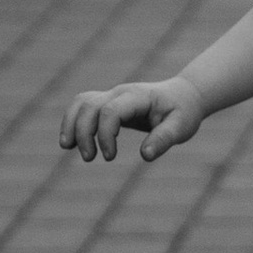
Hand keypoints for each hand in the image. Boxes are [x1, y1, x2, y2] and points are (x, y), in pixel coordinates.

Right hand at [61, 78, 203, 162]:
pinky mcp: (108, 103)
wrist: (183, 96)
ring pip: (81, 103)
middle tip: (89, 159)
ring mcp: (112, 96)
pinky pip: (83, 107)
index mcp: (137, 97)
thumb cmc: (183, 112)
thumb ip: (164, 139)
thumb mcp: (181, 127)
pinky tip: (71, 142)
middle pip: (90, 106)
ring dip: (71, 124)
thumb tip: (145, 155)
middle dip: (83, 132)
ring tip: (68, 147)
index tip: (110, 157)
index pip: (110, 111)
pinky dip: (73, 121)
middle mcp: (120, 93)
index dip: (105, 134)